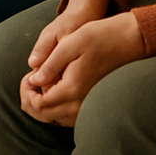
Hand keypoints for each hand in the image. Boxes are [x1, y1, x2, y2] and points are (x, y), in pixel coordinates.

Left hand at [20, 0, 144, 126]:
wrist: (128, 40)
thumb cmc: (99, 36)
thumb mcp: (68, 43)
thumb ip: (49, 64)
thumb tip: (34, 80)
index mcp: (73, 88)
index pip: (39, 104)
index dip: (27, 91)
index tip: (28, 76)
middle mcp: (81, 103)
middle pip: (46, 115)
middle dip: (32, 99)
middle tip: (31, 80)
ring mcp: (89, 106)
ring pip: (56, 118)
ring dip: (44, 104)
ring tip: (41, 83)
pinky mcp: (93, 103)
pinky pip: (69, 115)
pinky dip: (57, 106)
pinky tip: (56, 88)